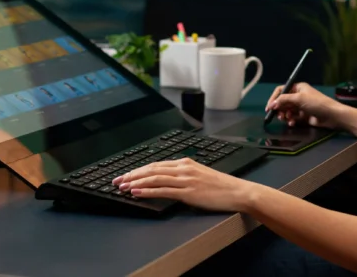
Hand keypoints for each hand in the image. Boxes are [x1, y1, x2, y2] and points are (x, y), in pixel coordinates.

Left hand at [113, 158, 255, 212]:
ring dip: (136, 182)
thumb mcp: (201, 177)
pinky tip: (137, 192)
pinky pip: (163, 190)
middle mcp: (184, 168)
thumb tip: (169, 183)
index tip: (127, 174)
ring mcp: (186, 179)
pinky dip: (147, 191)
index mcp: (186, 163)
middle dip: (132, 174)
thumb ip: (185, 177)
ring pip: (154, 178)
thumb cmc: (222, 187)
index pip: (157, 164)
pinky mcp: (188, 191)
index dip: (139, 169)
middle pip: (152, 169)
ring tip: (123, 186)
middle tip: (118, 180)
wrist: (238, 192)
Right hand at [266, 82, 345, 129]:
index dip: (274, 98)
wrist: (331, 115)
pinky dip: (291, 120)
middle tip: (279, 116)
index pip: (281, 90)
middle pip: (283, 102)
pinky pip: (292, 118)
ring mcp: (300, 107)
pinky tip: (293, 123)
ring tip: (287, 119)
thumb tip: (272, 104)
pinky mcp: (303, 116)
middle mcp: (298, 96)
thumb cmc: (316, 103)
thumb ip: (284, 100)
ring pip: (286, 111)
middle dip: (279, 109)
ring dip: (285, 116)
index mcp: (297, 88)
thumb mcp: (299, 99)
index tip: (269, 107)